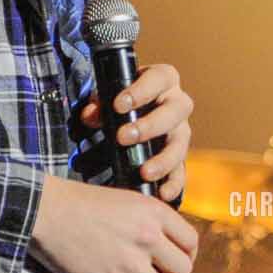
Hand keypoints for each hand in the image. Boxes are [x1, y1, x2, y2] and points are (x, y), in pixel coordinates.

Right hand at [28, 176, 199, 272]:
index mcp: (155, 212)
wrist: (47, 211)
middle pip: (183, 272)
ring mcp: (129, 262)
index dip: (186, 256)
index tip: (172, 262)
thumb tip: (170, 249)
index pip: (191, 243)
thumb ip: (153, 221)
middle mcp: (147, 237)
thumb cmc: (84, 204)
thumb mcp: (128, 201)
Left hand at [75, 61, 192, 203]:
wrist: (133, 113)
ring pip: (181, 143)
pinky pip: (182, 170)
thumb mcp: (109, 97)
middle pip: (175, 111)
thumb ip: (98, 104)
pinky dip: (174, 183)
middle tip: (123, 137)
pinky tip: (162, 194)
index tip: (119, 105)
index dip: (142, 90)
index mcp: (163, 80)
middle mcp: (177, 103)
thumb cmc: (122, 100)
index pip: (160, 78)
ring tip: (144, 172)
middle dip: (150, 125)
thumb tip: (90, 115)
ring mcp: (181, 131)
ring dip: (164, 159)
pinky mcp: (179, 156)